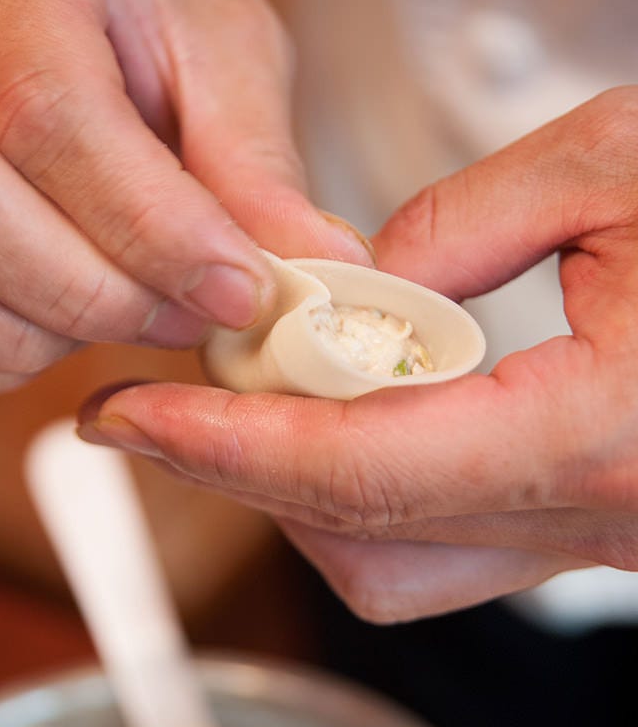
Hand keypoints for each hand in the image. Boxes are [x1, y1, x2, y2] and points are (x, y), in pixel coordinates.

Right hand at [0, 0, 369, 393]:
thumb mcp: (223, 47)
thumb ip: (254, 162)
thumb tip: (312, 269)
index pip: (50, 117)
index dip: (153, 230)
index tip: (241, 292)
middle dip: (104, 293)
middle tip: (197, 313)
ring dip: (60, 331)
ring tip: (143, 302)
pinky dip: (14, 348)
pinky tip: (75, 303)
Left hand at [78, 88, 637, 621]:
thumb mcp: (620, 164)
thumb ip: (467, 220)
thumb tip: (362, 276)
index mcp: (596, 435)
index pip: (355, 469)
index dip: (225, 447)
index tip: (137, 416)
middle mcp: (589, 515)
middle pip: (353, 537)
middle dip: (242, 470)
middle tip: (180, 391)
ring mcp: (587, 534)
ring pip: (390, 562)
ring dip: (298, 488)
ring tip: (254, 397)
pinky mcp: (584, 521)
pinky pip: (441, 542)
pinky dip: (362, 489)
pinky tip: (345, 414)